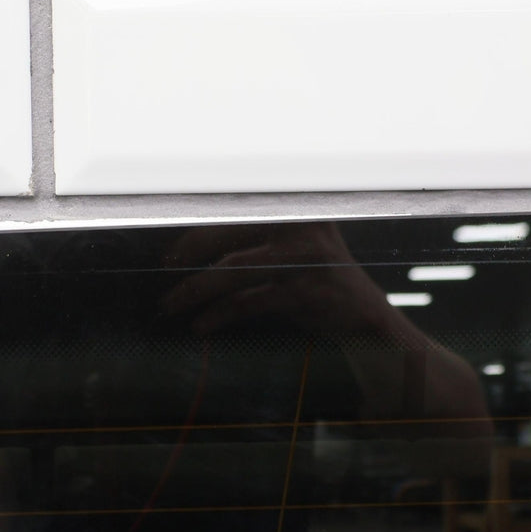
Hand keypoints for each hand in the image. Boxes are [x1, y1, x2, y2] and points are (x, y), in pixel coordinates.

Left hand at [161, 222, 390, 337]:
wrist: (366, 318)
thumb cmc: (319, 281)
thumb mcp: (294, 249)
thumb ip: (256, 240)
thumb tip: (193, 245)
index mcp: (295, 207)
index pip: (236, 208)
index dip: (199, 227)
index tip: (170, 249)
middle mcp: (302, 224)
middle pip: (229, 232)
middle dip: (189, 253)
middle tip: (164, 272)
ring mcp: (306, 257)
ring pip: (233, 269)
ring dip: (194, 289)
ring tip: (172, 305)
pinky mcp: (306, 292)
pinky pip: (247, 301)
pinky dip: (218, 315)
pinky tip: (201, 325)